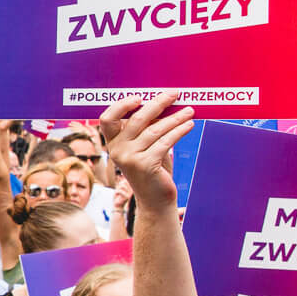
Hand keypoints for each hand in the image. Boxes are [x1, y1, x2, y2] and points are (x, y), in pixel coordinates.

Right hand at [98, 93, 193, 209]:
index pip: (107, 119)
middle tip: (174, 94)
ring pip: (155, 129)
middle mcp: (117, 150)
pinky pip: (165, 141)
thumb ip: (146, 128)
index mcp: (112, 144)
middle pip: (136, 119)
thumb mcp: (145, 147)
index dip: (121, 105)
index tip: (140, 97)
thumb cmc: (153, 169)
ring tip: (189, 111)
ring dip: (175, 117)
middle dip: (157, 103)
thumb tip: (161, 103)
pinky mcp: (145, 165)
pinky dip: (179, 130)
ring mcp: (130, 159)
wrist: (155, 201)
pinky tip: (189, 125)